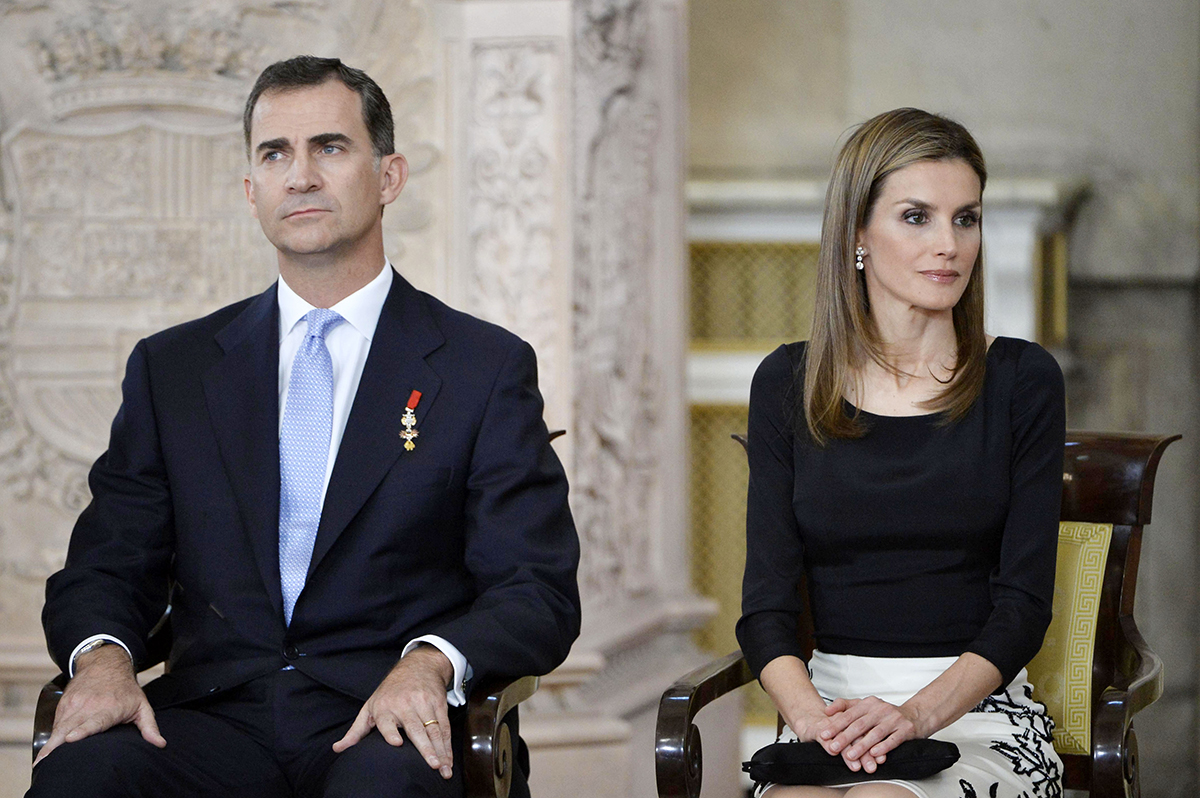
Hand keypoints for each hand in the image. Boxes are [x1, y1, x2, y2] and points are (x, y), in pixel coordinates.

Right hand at [35, 644, 164, 764]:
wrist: (105, 663)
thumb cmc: (126, 688)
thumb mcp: (141, 705)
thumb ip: (149, 726)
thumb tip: (160, 744)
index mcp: (109, 708)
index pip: (94, 722)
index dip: (82, 731)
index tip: (71, 738)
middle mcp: (89, 705)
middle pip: (70, 727)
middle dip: (58, 743)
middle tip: (48, 758)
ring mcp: (74, 703)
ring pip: (59, 725)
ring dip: (51, 742)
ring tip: (44, 757)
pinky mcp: (64, 703)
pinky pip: (56, 722)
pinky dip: (53, 734)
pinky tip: (50, 746)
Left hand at [332, 645, 454, 779]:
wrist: (417, 666)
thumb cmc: (390, 692)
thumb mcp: (370, 707)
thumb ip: (356, 731)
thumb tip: (337, 749)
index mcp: (385, 708)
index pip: (387, 722)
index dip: (391, 732)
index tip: (397, 743)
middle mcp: (405, 705)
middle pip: (416, 729)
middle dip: (426, 748)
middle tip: (432, 765)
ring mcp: (424, 704)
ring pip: (434, 730)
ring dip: (441, 751)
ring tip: (444, 769)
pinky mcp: (439, 704)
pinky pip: (445, 727)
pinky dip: (448, 745)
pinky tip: (448, 759)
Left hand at [819, 696, 922, 772]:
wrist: (915, 715)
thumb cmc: (886, 714)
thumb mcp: (866, 705)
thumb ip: (845, 706)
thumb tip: (827, 710)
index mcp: (868, 703)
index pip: (849, 715)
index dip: (836, 725)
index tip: (824, 735)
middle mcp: (881, 709)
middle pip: (860, 724)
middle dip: (845, 737)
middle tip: (833, 747)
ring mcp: (894, 719)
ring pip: (875, 733)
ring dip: (862, 746)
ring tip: (851, 755)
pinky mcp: (906, 729)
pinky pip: (893, 739)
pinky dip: (883, 747)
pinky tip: (874, 754)